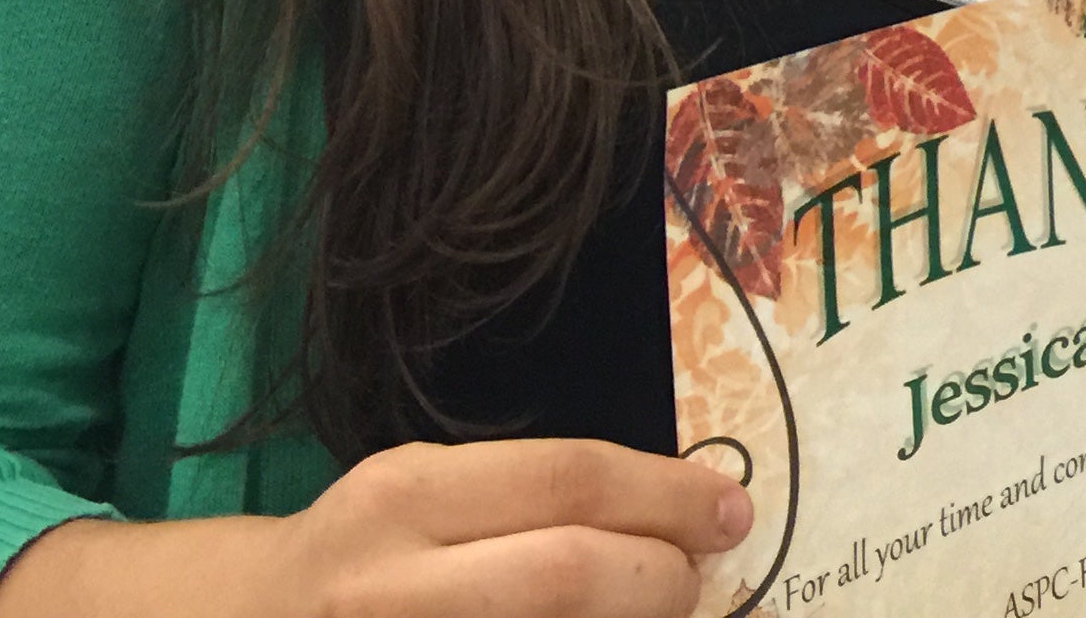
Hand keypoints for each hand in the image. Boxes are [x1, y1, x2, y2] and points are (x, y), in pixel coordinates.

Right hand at [276, 438, 751, 616]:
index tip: (728, 509)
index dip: (667, 496)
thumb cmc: (357, 558)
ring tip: (651, 616)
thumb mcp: (420, 499)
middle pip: (570, 573)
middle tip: (694, 580)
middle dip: (661, 578)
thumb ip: (527, 500)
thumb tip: (674, 516)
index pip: (567, 481)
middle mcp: (392, 586)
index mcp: (405, 498)